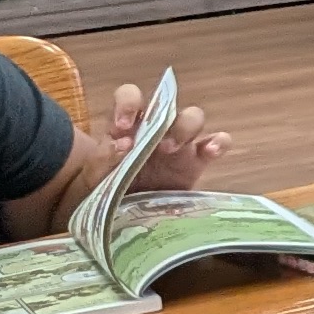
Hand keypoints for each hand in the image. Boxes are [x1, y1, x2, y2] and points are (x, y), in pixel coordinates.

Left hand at [105, 85, 227, 192]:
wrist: (119, 217)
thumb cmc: (105, 188)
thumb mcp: (95, 175)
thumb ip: (104, 158)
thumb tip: (123, 143)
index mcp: (127, 124)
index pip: (130, 96)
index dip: (128, 103)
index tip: (123, 126)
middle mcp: (154, 128)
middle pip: (168, 104)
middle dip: (164, 117)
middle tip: (155, 144)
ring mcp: (179, 143)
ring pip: (193, 118)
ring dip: (187, 127)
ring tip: (173, 150)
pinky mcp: (197, 162)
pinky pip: (217, 143)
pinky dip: (219, 142)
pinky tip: (211, 152)